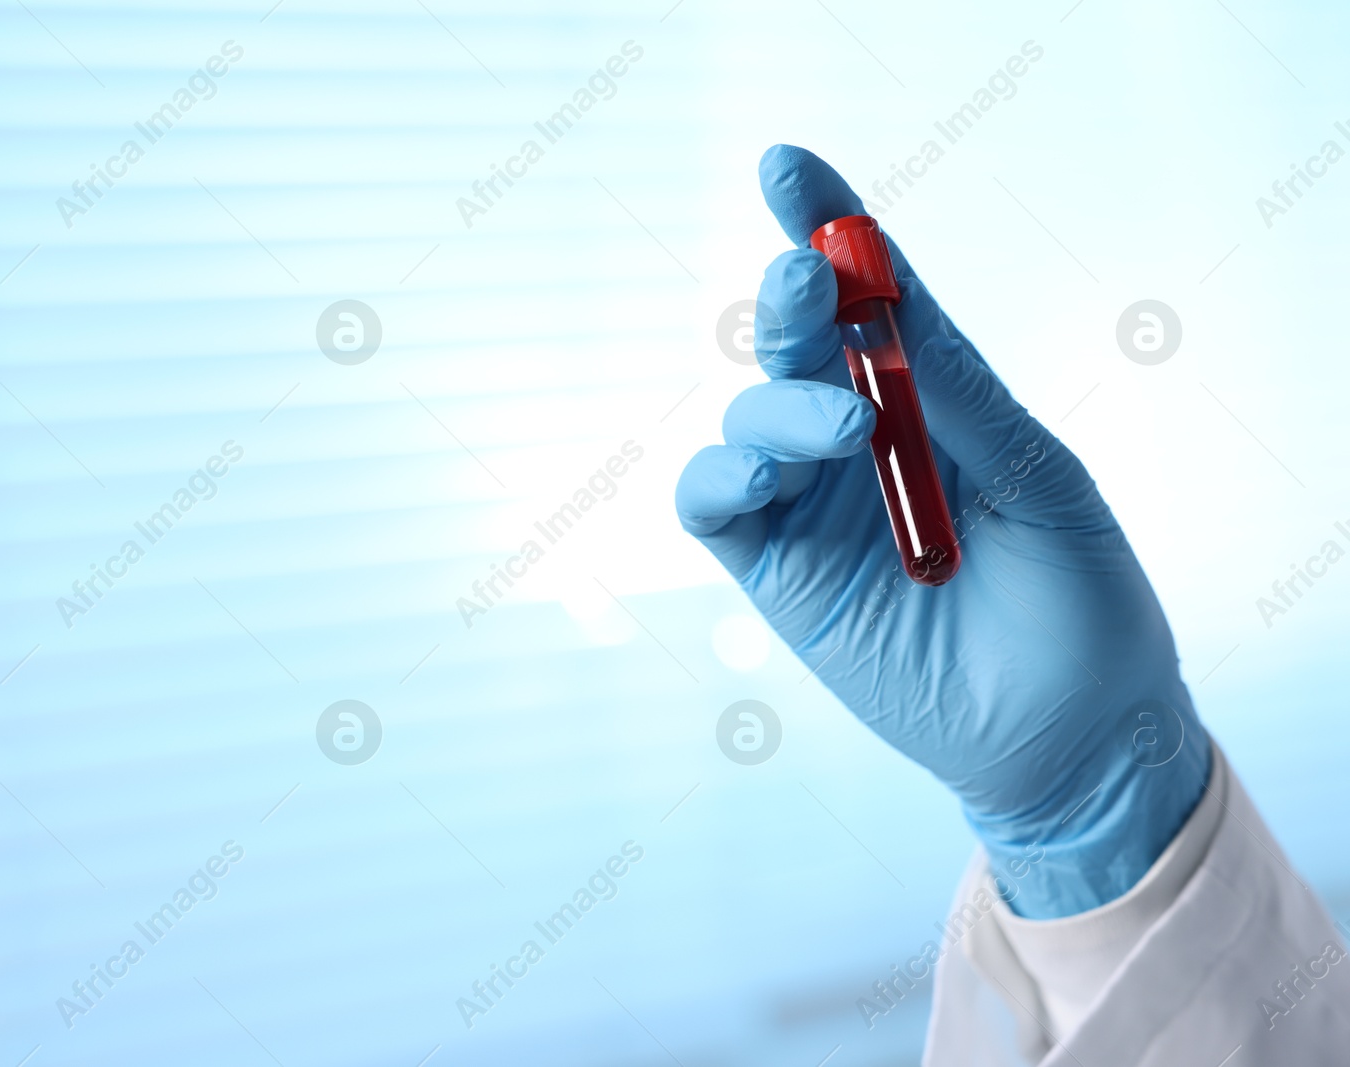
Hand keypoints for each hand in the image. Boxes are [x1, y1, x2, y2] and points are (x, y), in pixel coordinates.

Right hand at [676, 145, 1210, 916]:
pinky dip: (721, 477)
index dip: (825, 228)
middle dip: (794, 301)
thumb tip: (889, 299)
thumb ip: (957, 393)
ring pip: (749, 416)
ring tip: (847, 438)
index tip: (785, 168)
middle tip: (813, 288)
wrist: (1066, 738)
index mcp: (930, 400)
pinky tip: (764, 481)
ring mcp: (809, 503)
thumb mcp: (1039, 479)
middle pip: (794, 344)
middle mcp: (857, 438)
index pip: (869, 299)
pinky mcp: (773, 570)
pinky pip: (711, 503)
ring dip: (781, 408)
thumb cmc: (1078, 601)